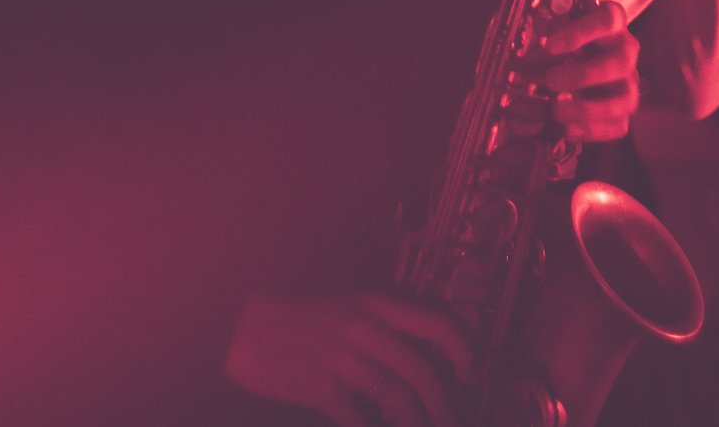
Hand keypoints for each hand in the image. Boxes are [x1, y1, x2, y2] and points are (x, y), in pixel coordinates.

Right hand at [225, 290, 473, 426]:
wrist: (247, 327)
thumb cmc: (306, 320)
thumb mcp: (353, 310)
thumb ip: (391, 327)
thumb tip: (433, 352)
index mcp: (377, 305)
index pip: (437, 323)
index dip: (463, 352)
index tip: (471, 374)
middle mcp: (364, 327)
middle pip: (422, 371)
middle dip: (445, 406)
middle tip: (452, 421)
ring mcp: (342, 357)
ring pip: (397, 398)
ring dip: (418, 425)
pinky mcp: (319, 385)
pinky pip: (358, 418)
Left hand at [539, 0, 639, 142]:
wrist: (584, 54)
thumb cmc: (570, 38)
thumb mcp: (559, 27)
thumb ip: (547, 34)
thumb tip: (528, 52)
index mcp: (613, 21)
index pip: (607, 20)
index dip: (580, 32)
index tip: (550, 45)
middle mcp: (627, 50)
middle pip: (620, 62)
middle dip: (584, 75)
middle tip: (551, 80)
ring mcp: (629, 82)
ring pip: (625, 100)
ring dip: (588, 108)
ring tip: (556, 109)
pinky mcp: (624, 110)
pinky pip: (618, 126)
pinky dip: (592, 130)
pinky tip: (568, 130)